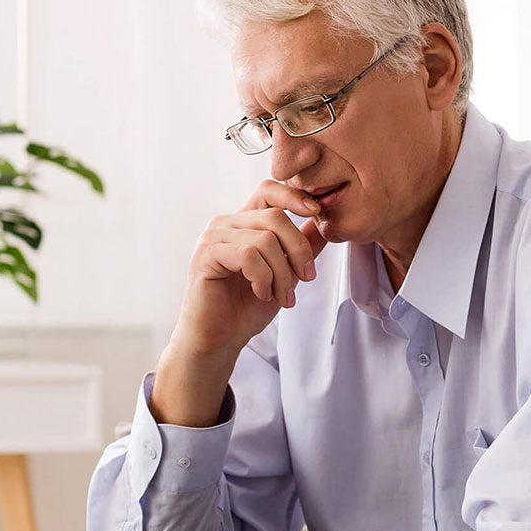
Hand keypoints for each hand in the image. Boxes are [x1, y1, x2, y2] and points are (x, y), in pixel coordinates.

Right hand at [152, 180, 329, 426]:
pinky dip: (263, 279)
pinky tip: (261, 294)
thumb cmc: (245, 308)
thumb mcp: (284, 274)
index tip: (316, 212)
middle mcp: (225, 224)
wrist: (219, 340)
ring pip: (265, 239)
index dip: (294, 195)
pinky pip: (249, 255)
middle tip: (306, 279)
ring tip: (282, 297)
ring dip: (282, 274)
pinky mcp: (205, 256)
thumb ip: (300, 247)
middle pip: (275, 217)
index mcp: (243, 223)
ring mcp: (213, 238)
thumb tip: (324, 220)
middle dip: (299, 250)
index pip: (269, 190)